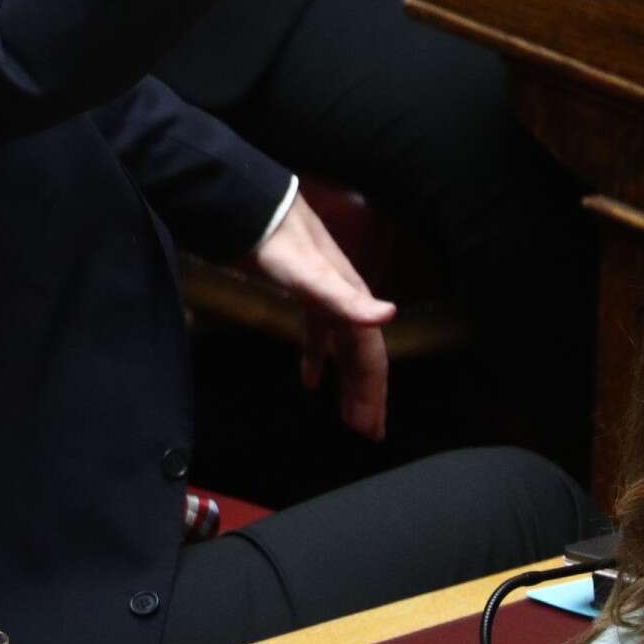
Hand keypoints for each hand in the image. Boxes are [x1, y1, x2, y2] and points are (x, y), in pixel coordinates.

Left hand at [252, 193, 393, 439]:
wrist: (254, 210)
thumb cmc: (281, 243)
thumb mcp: (311, 275)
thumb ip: (345, 299)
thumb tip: (390, 315)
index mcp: (352, 301)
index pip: (371, 355)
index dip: (372, 392)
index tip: (369, 428)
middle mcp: (345, 301)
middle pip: (362, 357)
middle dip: (366, 395)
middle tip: (367, 433)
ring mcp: (325, 298)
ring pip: (343, 349)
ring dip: (347, 382)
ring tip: (348, 416)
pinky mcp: (305, 294)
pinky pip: (318, 334)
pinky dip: (317, 359)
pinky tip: (310, 380)